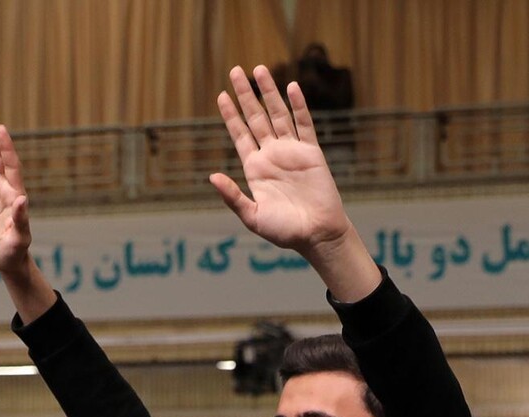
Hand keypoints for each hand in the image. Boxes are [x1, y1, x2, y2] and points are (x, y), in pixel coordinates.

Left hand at [210, 65, 349, 257]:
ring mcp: (292, 151)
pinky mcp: (311, 152)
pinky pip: (304, 124)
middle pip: (256, 117)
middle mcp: (271, 155)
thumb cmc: (284, 232)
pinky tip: (291, 87)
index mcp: (255, 168)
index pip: (239, 134)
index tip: (221, 95)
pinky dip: (298, 106)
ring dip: (269, 92)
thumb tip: (212, 177)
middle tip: (235, 71)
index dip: (230, 115)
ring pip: (278, 114)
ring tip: (259, 69)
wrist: (317, 235)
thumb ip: (233, 196)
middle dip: (245, 95)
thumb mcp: (253, 216)